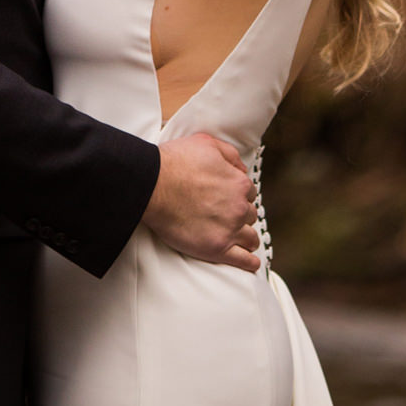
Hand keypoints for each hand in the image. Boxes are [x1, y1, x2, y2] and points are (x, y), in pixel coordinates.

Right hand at [142, 132, 259, 270]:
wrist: (154, 186)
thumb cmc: (176, 163)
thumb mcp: (206, 143)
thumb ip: (230, 154)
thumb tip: (243, 168)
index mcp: (239, 183)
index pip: (249, 192)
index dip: (239, 195)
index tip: (229, 198)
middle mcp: (239, 208)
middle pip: (250, 214)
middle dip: (241, 215)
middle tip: (227, 216)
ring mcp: (230, 230)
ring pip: (250, 238)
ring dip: (247, 237)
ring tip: (240, 239)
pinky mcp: (218, 249)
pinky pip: (244, 261)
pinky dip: (250, 263)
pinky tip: (250, 263)